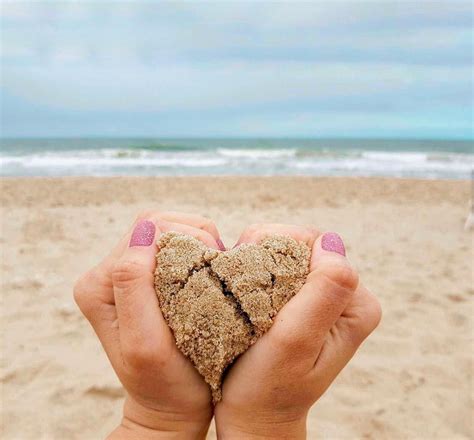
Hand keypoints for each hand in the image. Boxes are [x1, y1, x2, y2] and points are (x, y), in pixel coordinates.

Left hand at [74, 211, 222, 438]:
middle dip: (194, 236)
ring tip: (212, 270)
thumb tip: (145, 231)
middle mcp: (106, 272)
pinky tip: (206, 270)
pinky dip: (197, 248)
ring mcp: (126, 271)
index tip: (211, 267)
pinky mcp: (146, 273)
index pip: (146, 231)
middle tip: (216, 266)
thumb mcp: (146, 343)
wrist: (170, 403)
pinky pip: (174, 242)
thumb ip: (134, 285)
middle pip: (156, 223)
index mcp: (99, 284)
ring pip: (168, 228)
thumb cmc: (164, 381)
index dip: (186, 239)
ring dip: (197, 241)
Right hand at [215, 224, 381, 438]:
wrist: (254, 417)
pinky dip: (254, 272)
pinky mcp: (299, 300)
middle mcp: (343, 296)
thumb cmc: (269, 388)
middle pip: (300, 245)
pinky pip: (275, 267)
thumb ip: (323, 291)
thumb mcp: (296, 341)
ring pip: (283, 252)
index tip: (250, 275)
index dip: (278, 247)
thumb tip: (332, 242)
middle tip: (240, 285)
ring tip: (240, 291)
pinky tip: (242, 293)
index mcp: (355, 304)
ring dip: (256, 262)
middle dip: (265, 253)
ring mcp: (321, 297)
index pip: (318, 244)